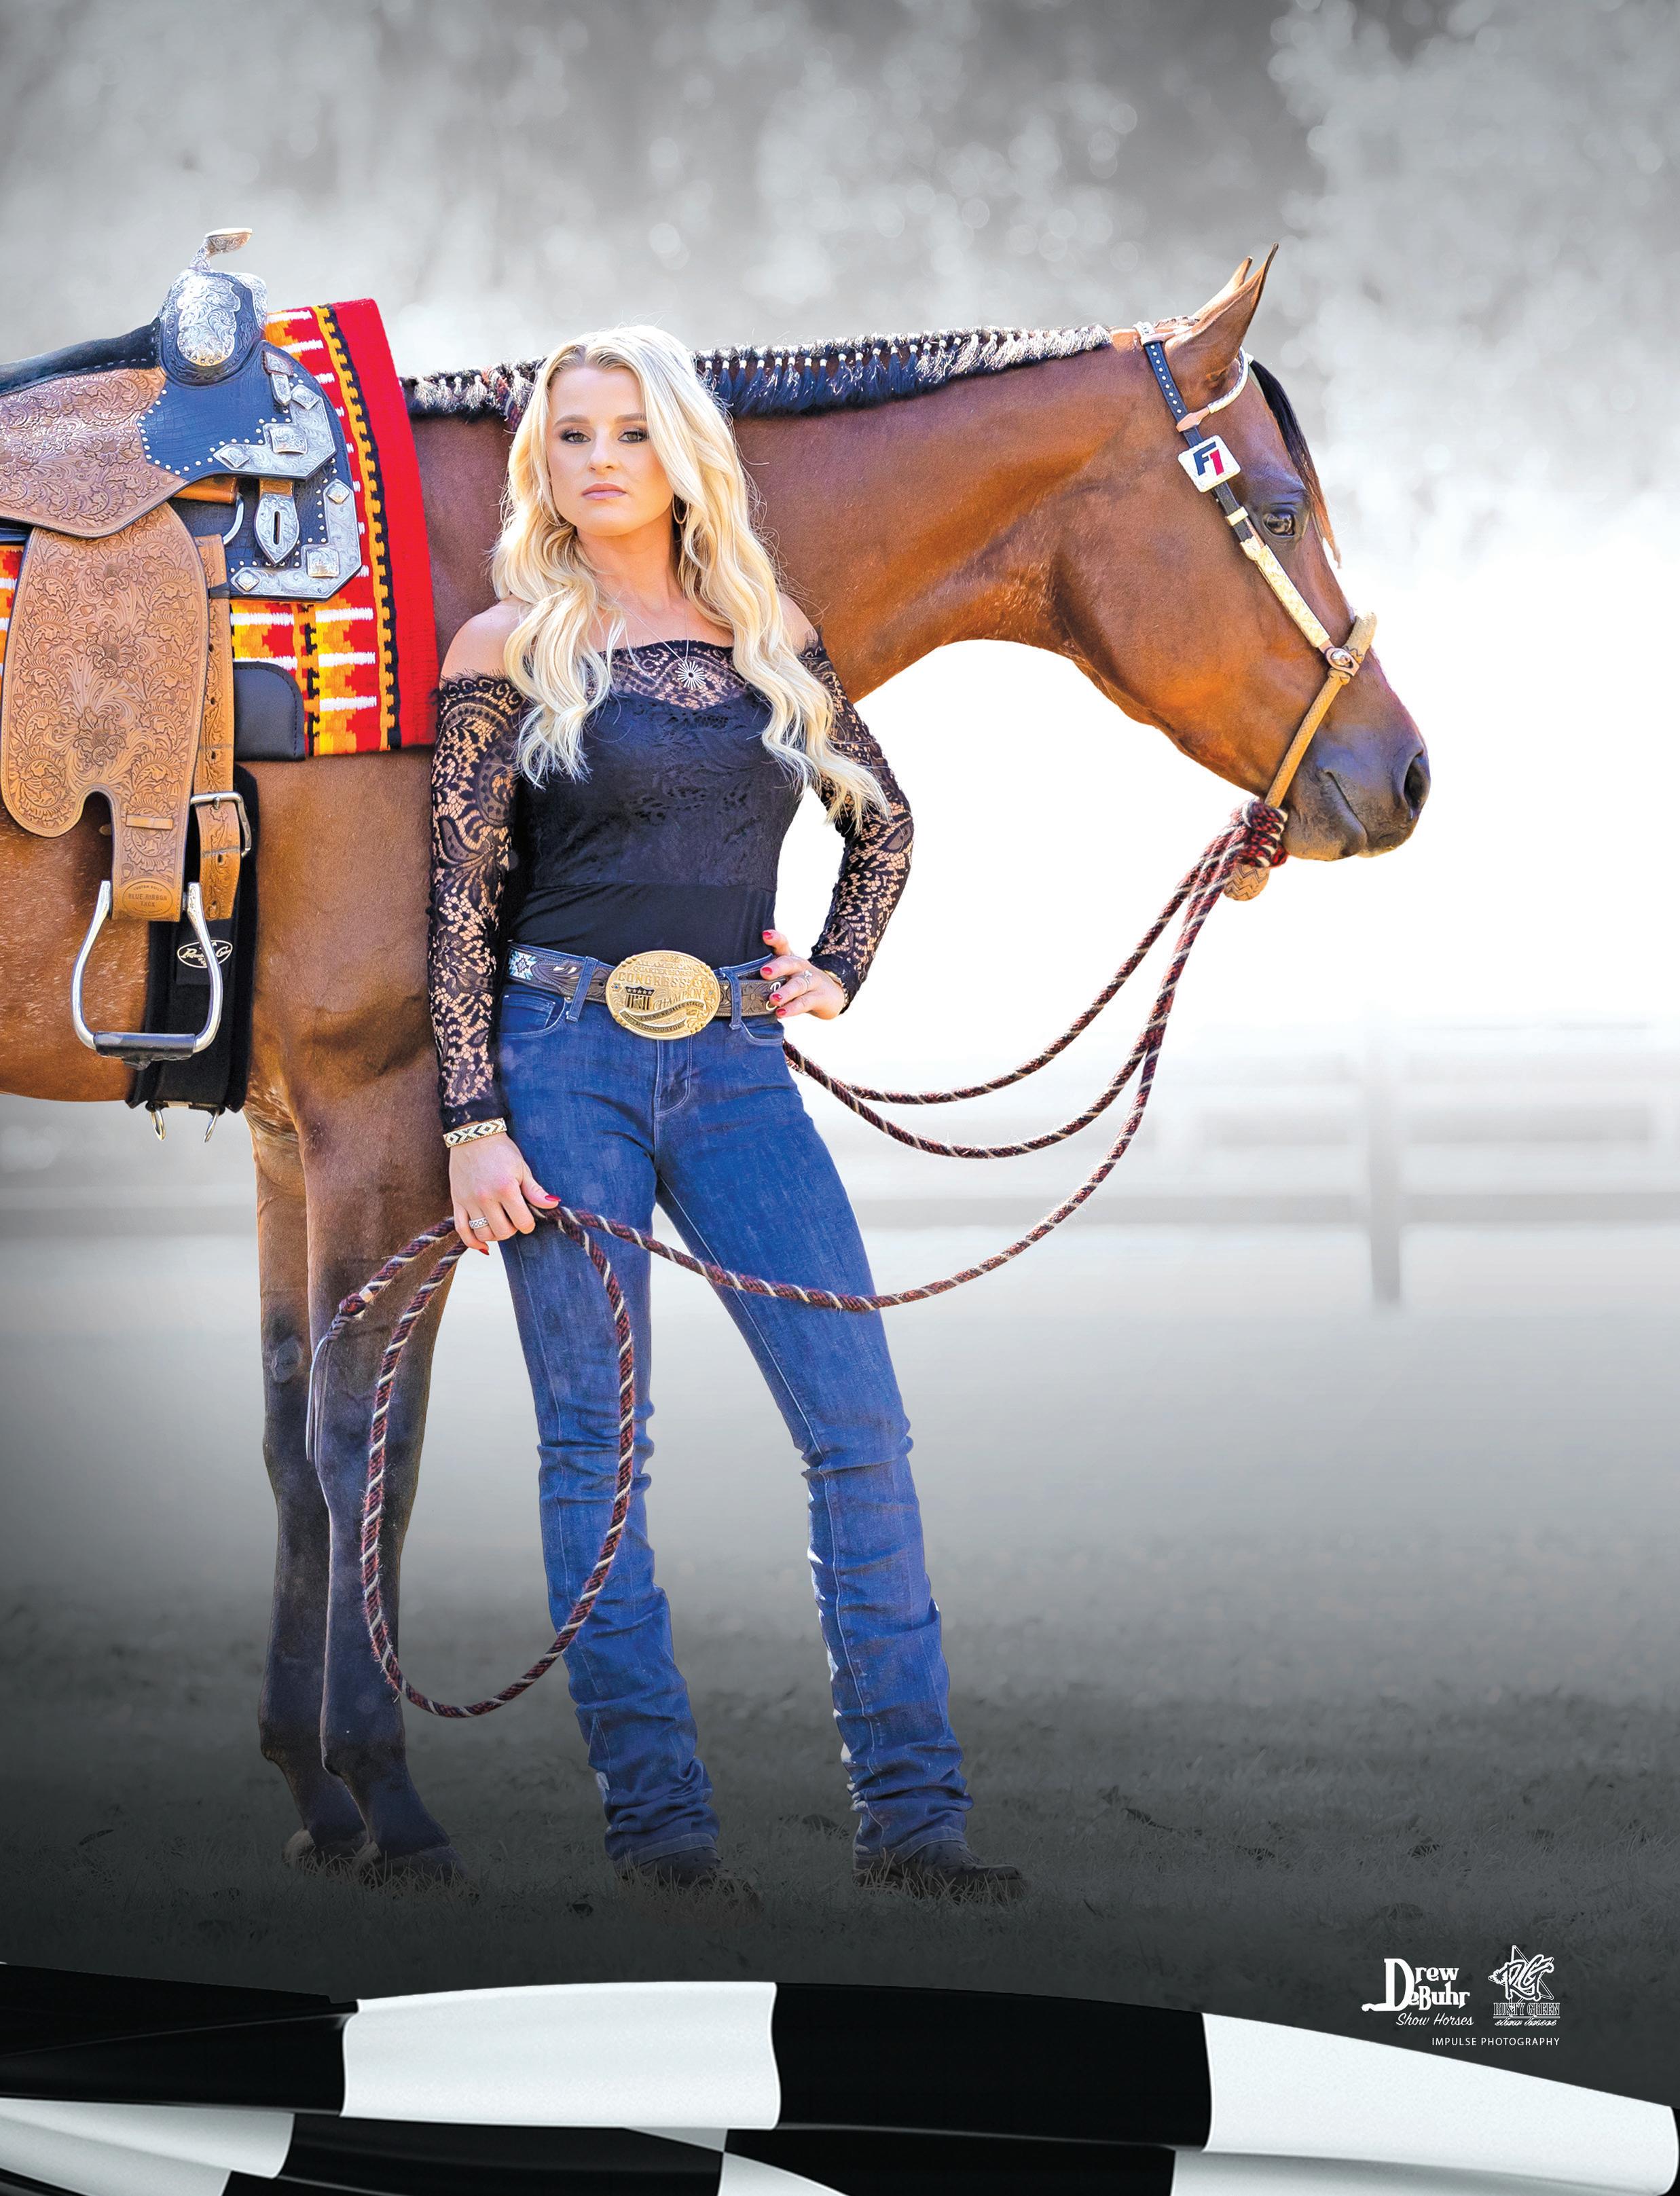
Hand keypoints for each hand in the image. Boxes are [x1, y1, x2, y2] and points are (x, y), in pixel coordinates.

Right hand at [448, 1131, 558, 1252]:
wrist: (473, 1135)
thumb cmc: (501, 1150)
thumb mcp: (522, 1167)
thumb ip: (534, 1190)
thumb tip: (553, 1204)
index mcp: (505, 1189)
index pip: (523, 1223)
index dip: (528, 1224)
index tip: (527, 1216)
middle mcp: (486, 1197)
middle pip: (503, 1232)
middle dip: (512, 1229)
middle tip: (513, 1217)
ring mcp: (469, 1201)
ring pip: (483, 1234)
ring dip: (495, 1234)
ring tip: (499, 1223)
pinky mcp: (457, 1201)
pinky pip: (461, 1230)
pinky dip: (472, 1241)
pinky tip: (483, 1244)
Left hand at [759, 930, 845, 1020]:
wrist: (831, 996)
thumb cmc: (799, 985)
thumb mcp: (786, 976)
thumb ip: (768, 977)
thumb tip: (738, 984)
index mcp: (791, 959)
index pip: (783, 945)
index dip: (775, 939)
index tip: (765, 935)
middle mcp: (802, 967)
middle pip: (791, 963)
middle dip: (778, 967)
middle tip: (764, 972)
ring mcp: (813, 981)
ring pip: (798, 985)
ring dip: (785, 992)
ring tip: (773, 999)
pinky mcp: (820, 997)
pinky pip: (805, 1002)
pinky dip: (793, 1008)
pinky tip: (781, 1013)